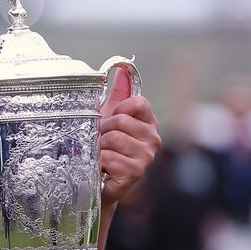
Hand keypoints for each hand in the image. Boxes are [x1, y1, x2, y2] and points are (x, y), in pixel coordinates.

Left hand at [99, 66, 160, 205]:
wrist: (97, 182)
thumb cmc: (105, 147)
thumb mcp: (109, 117)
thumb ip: (118, 93)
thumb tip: (123, 67)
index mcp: (148, 122)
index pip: (139, 103)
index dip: (119, 110)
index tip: (111, 120)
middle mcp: (153, 139)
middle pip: (121, 121)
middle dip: (103, 130)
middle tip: (101, 141)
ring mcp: (146, 157)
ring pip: (113, 139)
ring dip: (99, 147)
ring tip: (101, 154)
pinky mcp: (136, 172)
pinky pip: (109, 157)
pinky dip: (100, 162)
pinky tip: (103, 168)